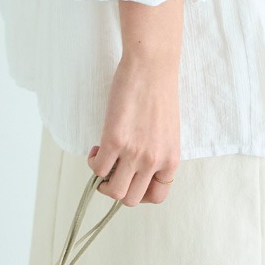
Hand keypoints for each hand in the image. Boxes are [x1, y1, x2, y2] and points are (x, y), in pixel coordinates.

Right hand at [87, 53, 180, 206]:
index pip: (158, 196)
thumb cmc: (159, 90)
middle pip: (131, 199)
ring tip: (103, 161)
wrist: (151, 65)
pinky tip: (96, 148)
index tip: (131, 180)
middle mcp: (154, 161)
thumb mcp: (167, 130)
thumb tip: (137, 167)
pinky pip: (98, 168)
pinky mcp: (114, 140)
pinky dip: (93, 163)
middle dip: (119, 189)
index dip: (141, 193)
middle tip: (112, 171)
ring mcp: (134, 153)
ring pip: (113, 190)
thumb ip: (157, 152)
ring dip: (104, 181)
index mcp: (170, 159)